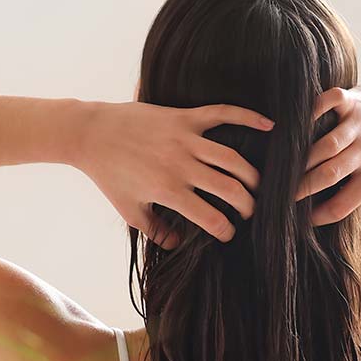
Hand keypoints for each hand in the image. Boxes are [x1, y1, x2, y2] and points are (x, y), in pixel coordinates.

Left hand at [74, 101, 273, 246]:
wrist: (91, 133)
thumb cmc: (109, 174)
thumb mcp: (129, 209)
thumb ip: (155, 230)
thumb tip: (177, 246)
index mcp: (168, 191)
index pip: (210, 218)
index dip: (225, 231)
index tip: (229, 234)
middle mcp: (181, 165)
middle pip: (230, 189)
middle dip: (248, 205)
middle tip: (250, 212)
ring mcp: (185, 139)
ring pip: (233, 159)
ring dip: (252, 175)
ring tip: (258, 186)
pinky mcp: (184, 117)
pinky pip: (223, 114)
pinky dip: (248, 117)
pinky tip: (269, 124)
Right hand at [296, 75, 360, 224]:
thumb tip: (330, 211)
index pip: (343, 205)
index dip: (318, 216)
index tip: (302, 219)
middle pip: (328, 175)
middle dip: (300, 189)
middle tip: (281, 196)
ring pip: (324, 146)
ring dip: (299, 159)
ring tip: (282, 169)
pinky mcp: (354, 99)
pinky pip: (327, 104)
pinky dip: (311, 112)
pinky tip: (296, 126)